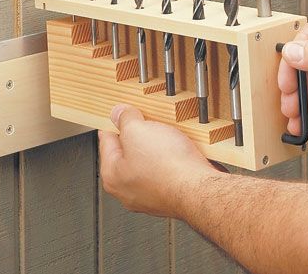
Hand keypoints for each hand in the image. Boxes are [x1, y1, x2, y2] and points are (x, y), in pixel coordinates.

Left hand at [99, 104, 215, 217]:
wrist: (201, 188)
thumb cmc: (169, 167)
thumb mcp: (138, 130)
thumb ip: (125, 119)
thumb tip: (119, 113)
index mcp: (113, 175)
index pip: (106, 140)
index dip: (115, 122)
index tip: (123, 114)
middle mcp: (129, 190)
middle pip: (129, 152)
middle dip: (139, 136)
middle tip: (149, 124)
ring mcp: (151, 195)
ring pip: (150, 162)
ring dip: (158, 147)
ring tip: (168, 138)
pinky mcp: (171, 195)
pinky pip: (168, 171)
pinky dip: (173, 160)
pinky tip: (180, 152)